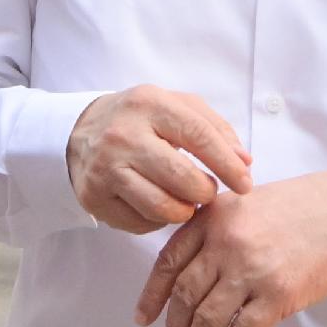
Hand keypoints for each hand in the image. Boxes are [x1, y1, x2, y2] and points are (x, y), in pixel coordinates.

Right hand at [67, 86, 253, 232]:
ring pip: (162, 207)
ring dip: (185, 210)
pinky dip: (158, 220)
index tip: (245, 183)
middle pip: (182, 178)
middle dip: (205, 191)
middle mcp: (123, 135)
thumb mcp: (176, 107)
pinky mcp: (93, 196)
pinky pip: (140, 222)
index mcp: (149, 104)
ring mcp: (105, 167)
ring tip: (186, 200)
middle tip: (207, 191)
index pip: (199, 136)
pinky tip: (157, 203)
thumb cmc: (141, 120)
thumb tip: (244, 162)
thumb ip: (215, 129)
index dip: (228, 164)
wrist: (80, 131)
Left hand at [131, 168, 326, 326]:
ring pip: (208, 319)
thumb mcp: (244, 201)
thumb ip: (214, 229)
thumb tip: (188, 271)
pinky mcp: (277, 297)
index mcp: (212, 218)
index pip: (167, 263)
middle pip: (184, 295)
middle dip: (175, 325)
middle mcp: (225, 244)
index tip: (143, 318)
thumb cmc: (299, 205)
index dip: (151, 296)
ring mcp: (251, 271)